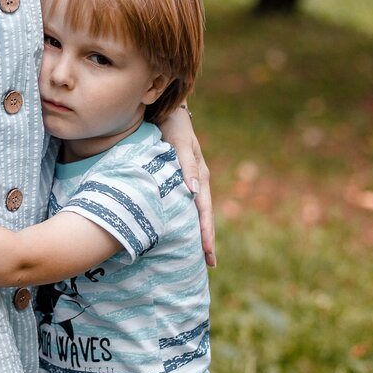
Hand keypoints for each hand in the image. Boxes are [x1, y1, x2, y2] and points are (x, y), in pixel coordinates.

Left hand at [158, 105, 215, 266]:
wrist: (164, 107)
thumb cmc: (170, 124)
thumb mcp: (179, 142)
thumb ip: (186, 165)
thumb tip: (194, 192)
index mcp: (200, 176)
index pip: (204, 212)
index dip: (206, 234)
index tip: (208, 255)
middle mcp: (196, 181)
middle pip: (203, 216)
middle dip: (206, 240)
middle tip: (208, 264)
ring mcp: (188, 180)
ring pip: (194, 212)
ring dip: (197, 232)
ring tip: (198, 254)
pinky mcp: (178, 178)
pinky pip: (184, 204)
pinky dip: (186, 219)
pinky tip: (180, 230)